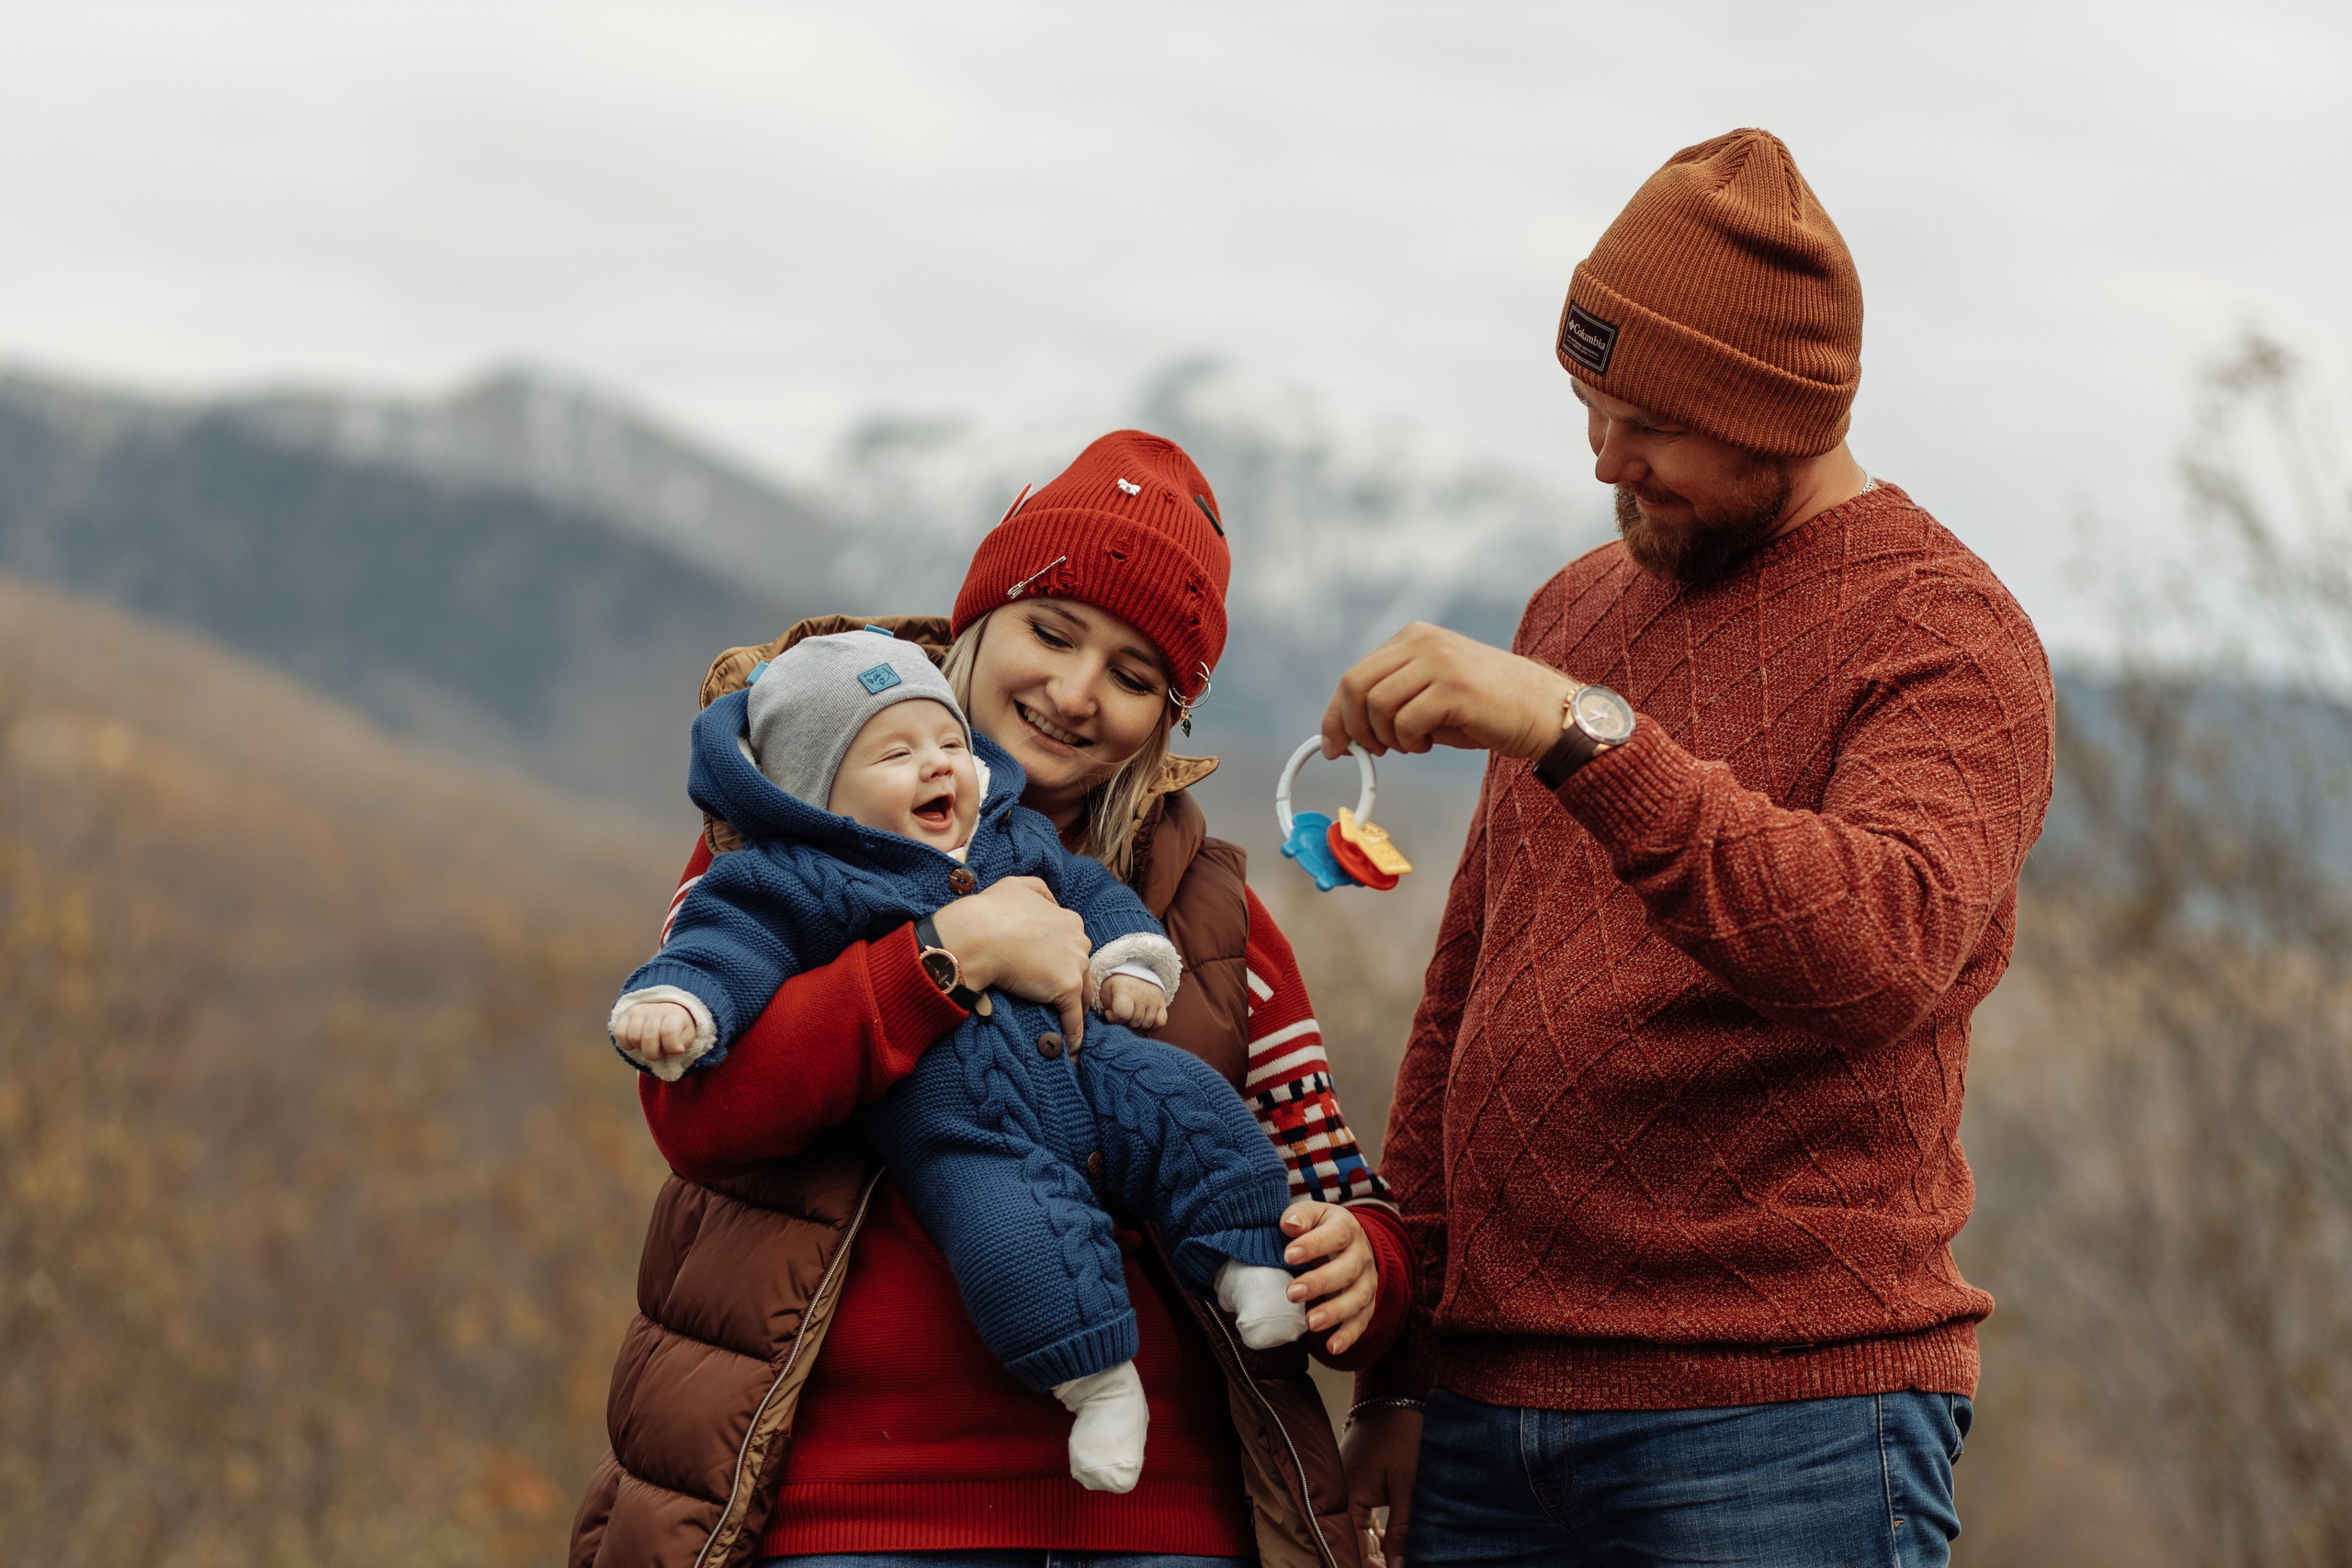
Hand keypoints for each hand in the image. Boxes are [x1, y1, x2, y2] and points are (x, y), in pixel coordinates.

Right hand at [615, 1000, 697, 1062]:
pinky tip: (635, 1044)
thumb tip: (677, 1050)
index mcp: (674, 1014)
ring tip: (648, 1046)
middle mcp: (656, 1009)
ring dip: (640, 1048)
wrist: (667, 1010)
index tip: (677, 1050)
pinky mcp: (627, 1014)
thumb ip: (683, 1043)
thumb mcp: (687, 1036)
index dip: (671, 1047)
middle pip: (649, 1037)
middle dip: (653, 1053)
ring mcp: (640, 1010)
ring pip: (633, 1036)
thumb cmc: (678, 1029)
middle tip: (659, 1053)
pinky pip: (619, 1033)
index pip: (668, 1032)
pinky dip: (626, 1044)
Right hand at [929, 875, 1091, 1045]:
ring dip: (1073, 1009)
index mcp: (1070, 920)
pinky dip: (1075, 1034)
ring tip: (1065, 1025)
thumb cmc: (991, 911)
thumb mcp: (1017, 885)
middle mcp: (1079, 941)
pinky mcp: (1066, 988)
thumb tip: (1051, 902)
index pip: (1072, 946)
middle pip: (1080, 968)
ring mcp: (1075, 965)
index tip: (1051, 972)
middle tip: (1055, 999)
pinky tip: (1073, 1049)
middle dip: (1069, 982)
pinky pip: (1074, 1018)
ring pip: (1079, 993)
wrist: (978, 936)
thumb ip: (1040, 891)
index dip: (1062, 960)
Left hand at [1097, 974, 1168, 1030]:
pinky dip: (1152, 1026)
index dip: (1114, 1019)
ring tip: (1130, 1018)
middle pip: (1134, 1022)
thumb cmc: (1117, 983)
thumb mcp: (1106, 990)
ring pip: (1146, 1025)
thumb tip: (1116, 1020)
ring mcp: (1154, 999)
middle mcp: (1142, 994)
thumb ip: (1108, 1007)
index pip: (1123, 1014)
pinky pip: (1160, 1022)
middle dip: (1125, 1024)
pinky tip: (1143, 1022)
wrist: (1134, 969)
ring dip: (1136, 1027)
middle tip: (1120, 1016)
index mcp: (1125, 990)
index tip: (1109, 1012)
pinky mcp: (1162, 1002)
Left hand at [1280, 1200, 1377, 1354]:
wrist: (1350, 1240)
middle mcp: (1362, 1255)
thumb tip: (1289, 1225)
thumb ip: (1300, 1216)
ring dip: (1335, 1312)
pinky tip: (1333, 1346)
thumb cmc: (1321, 1228)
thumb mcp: (1313, 1214)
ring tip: (1310, 1322)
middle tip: (1292, 1293)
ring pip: (1358, 1298)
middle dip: (1320, 1283)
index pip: (1336, 1234)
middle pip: (1348, 1269)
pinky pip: (1362, 1321)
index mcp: (1347, 1227)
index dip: (1313, 1245)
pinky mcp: (1367, 1304)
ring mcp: (1367, 1281)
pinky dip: (1349, 1335)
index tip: (1289, 1255)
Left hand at [1321, 621, 1573, 760]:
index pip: (1354, 675)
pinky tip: (1431, 743)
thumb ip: (1391, 703)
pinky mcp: (1454, 687)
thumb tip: (1346, 735)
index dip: (1335, 715)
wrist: (1544, 711)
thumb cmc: (1485, 710)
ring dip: (1388, 739)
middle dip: (1354, 729)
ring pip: (1377, 707)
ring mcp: (1438, 661)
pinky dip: (1410, 743)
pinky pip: (1406, 722)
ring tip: (1416, 744)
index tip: (1333, 747)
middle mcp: (1422, 641)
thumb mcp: (1430, 696)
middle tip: (1374, 753)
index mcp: (1413, 638)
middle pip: (1355, 687)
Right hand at [1341, 1402, 1422, 1567]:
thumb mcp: (1408, 1484)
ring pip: (1360, 1535)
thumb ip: (1403, 1529)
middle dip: (1378, 1563)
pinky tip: (1392, 1547)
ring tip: (1400, 1561)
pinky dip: (1378, 1536)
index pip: (1355, 1553)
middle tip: (1403, 1565)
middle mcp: (1342, 1497)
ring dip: (1379, 1553)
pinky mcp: (1359, 1484)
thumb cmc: (1403, 1435)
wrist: (1397, 1395)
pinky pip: (1363, 1520)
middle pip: (1355, 1546)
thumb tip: (1399, 1567)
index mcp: (1349, 1500)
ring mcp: (1349, 1490)